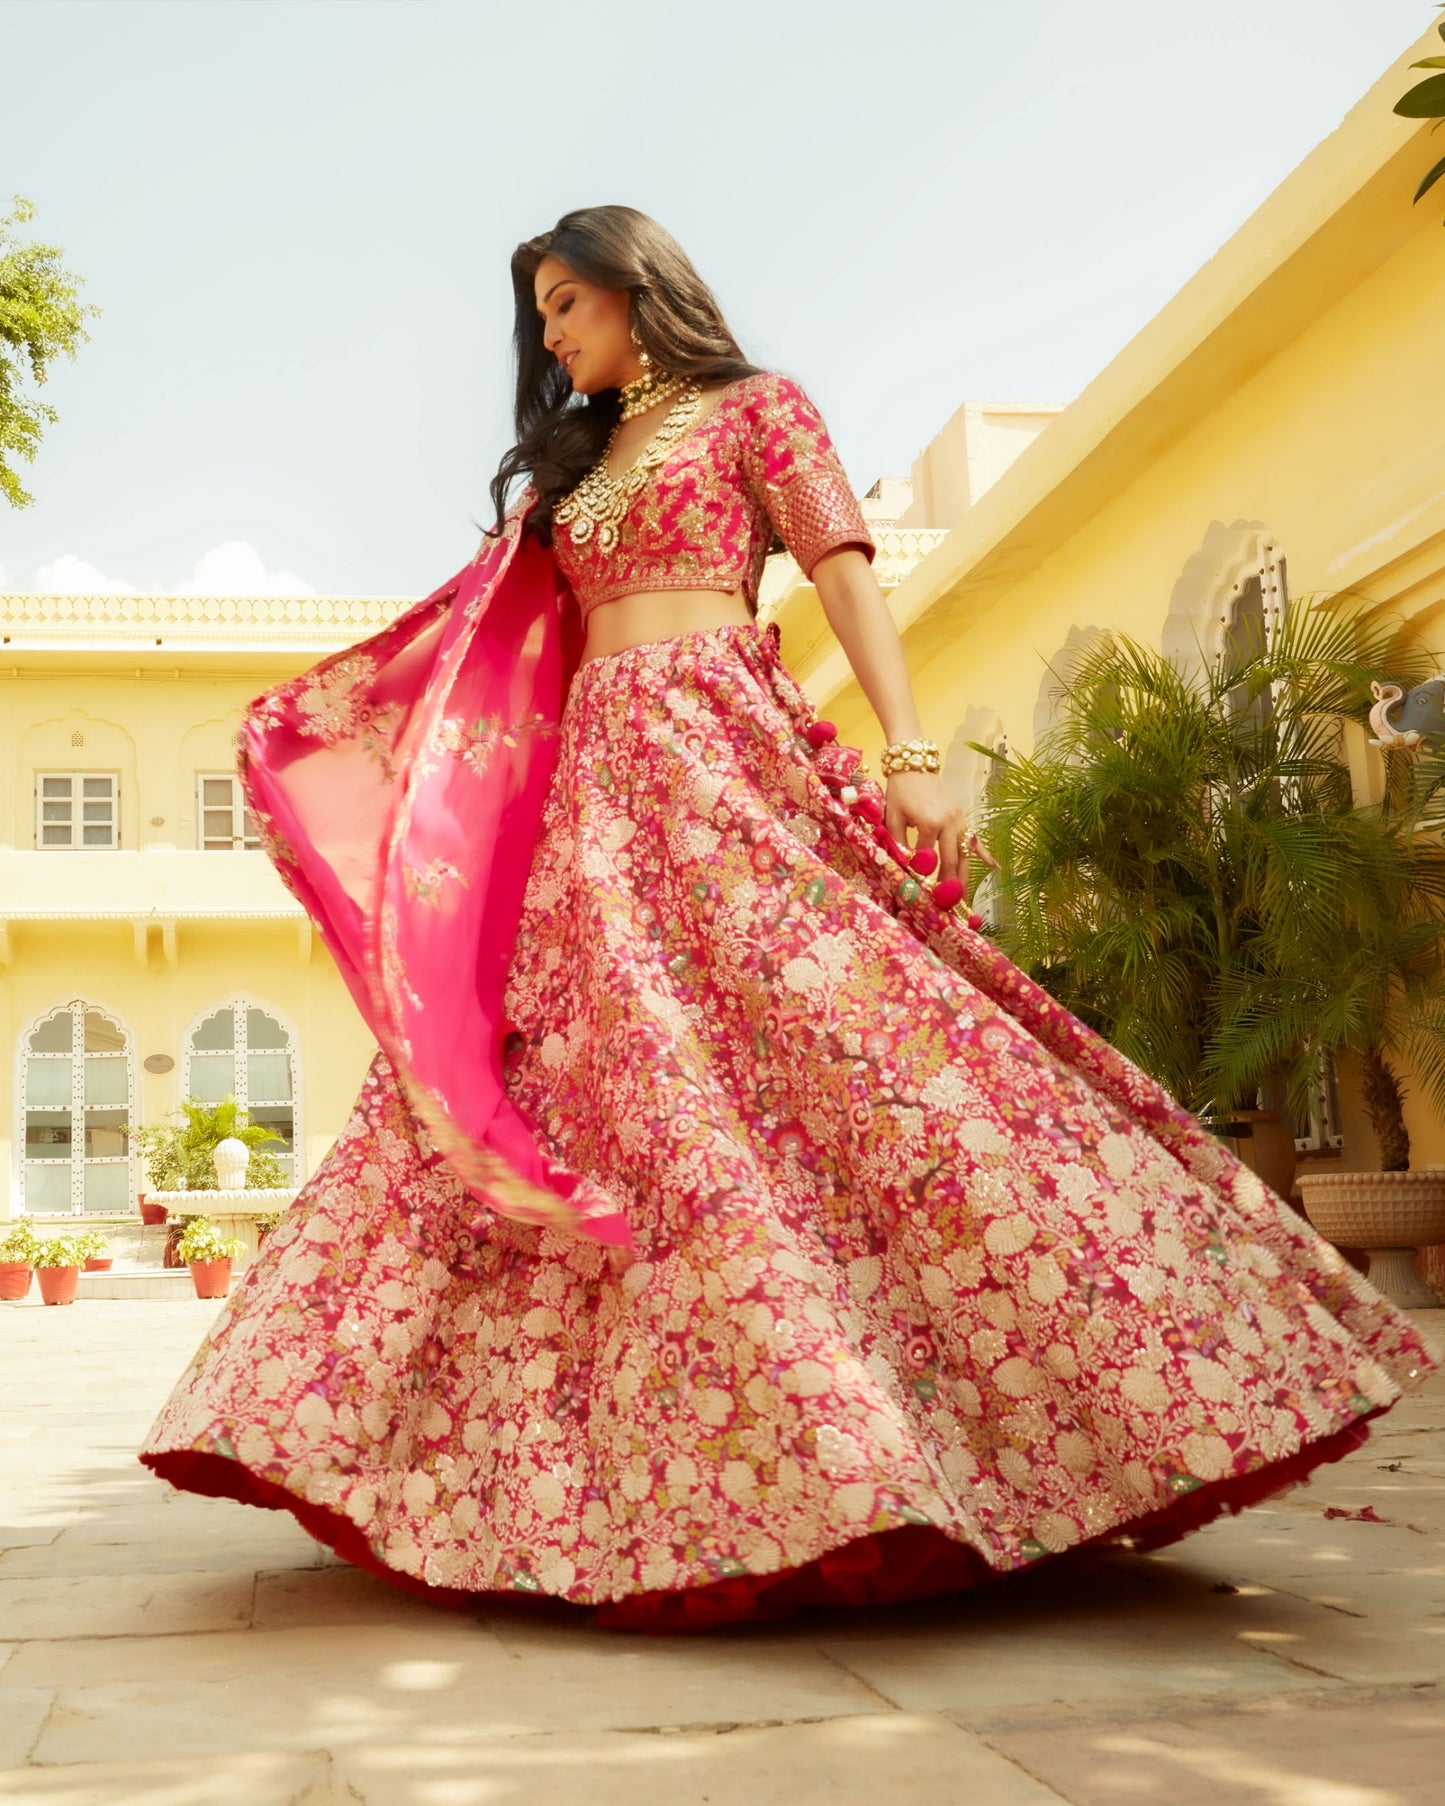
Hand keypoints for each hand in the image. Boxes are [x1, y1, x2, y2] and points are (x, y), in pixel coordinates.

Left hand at [884, 770, 998, 886]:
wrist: (914, 764)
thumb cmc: (900, 791)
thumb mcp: (892, 816)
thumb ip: (898, 842)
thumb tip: (903, 866)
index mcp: (930, 822)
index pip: (926, 858)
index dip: (922, 875)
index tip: (919, 891)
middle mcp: (949, 822)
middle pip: (951, 860)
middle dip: (949, 884)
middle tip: (946, 905)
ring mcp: (960, 819)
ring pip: (964, 854)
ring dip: (964, 876)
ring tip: (963, 897)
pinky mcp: (963, 817)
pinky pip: (975, 839)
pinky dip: (984, 854)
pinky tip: (994, 868)